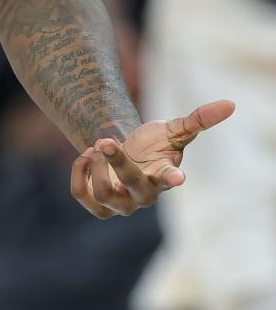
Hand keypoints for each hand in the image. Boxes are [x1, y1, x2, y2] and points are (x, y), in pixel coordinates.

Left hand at [71, 99, 234, 218]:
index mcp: (163, 176)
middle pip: (130, 185)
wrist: (130, 156)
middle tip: (105, 141)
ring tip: (98, 146)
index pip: (168, 180)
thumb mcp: (174, 130)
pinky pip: (81, 194)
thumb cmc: (155, 144)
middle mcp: (143, 195)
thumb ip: (199, 119)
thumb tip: (230, 104)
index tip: (178, 177)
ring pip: (103, 194)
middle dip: (116, 162)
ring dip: (95, 166)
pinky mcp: (99, 205)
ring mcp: (120, 204)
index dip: (172, 178)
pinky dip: (79, 173)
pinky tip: (86, 157)